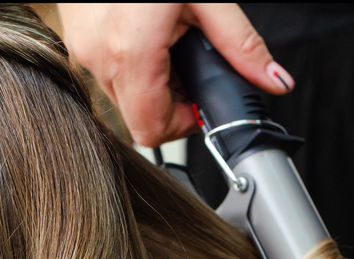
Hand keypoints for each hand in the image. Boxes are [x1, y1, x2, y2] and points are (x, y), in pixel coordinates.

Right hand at [57, 3, 293, 146]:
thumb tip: (276, 82)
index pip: (152, 130)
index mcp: (131, 53)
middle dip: (170, 101)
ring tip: (168, 41)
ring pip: (123, 98)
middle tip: (189, 64)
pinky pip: (107, 73)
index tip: (199, 100)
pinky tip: (145, 33)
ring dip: (151, 83)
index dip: (182, 124)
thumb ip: (241, 46)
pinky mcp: (77, 40)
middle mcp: (100, 58)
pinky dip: (131, 66)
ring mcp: (84, 50)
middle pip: (139, 118)